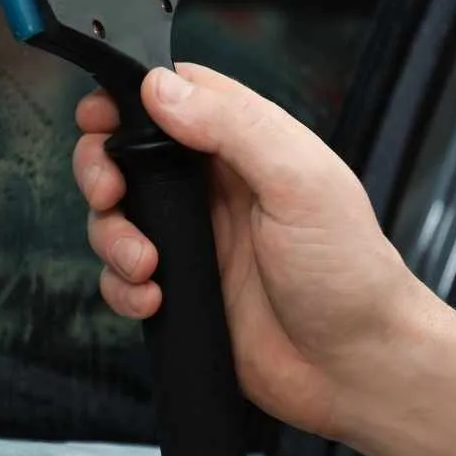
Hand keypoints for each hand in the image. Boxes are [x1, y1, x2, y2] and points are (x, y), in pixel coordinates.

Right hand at [73, 63, 437, 438]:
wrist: (357, 368)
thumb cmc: (350, 271)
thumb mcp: (299, 180)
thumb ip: (233, 125)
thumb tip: (161, 87)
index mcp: (246, 142)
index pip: (173, 94)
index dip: (126, 98)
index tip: (98, 117)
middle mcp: (213, 185)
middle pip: (126, 152)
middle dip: (100, 169)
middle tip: (108, 192)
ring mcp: (194, 237)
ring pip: (116, 215)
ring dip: (112, 237)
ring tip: (146, 264)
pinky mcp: (181, 286)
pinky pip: (122, 276)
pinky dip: (122, 287)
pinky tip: (154, 296)